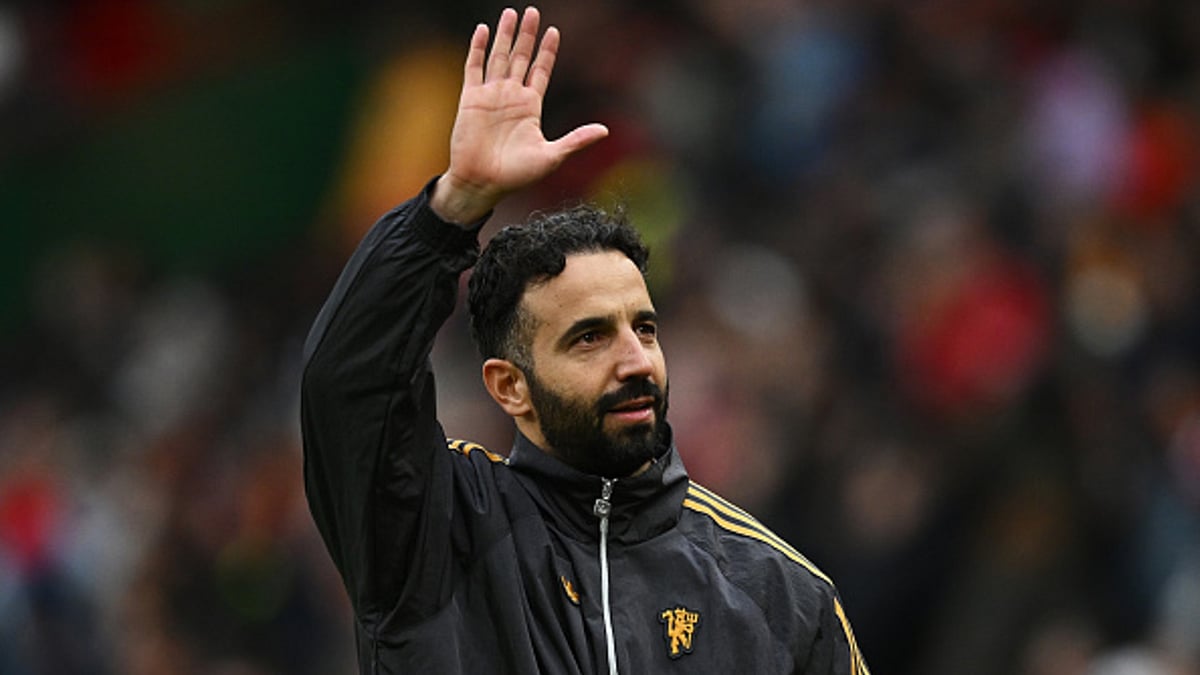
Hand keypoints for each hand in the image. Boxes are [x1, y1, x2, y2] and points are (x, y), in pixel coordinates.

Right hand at [431, 6, 608, 223]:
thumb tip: (605, 131)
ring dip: (505, 35)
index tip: (554, 31)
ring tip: (511, 13)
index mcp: (530, 107)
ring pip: (499, 57)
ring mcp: (490, 96)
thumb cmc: (516, 175)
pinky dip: (477, 49)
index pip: (541, 71)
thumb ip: (576, 140)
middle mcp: (511, 97)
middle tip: (533, 11)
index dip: (547, 52)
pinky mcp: (471, 99)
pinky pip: (474, 68)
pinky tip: (483, 30)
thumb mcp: (552, 156)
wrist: (482, 183)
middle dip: (527, 35)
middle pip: (521, 57)